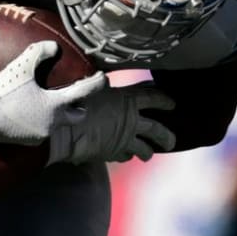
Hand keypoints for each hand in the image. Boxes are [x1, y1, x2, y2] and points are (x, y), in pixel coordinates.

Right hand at [0, 41, 107, 144]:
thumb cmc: (1, 91)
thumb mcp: (20, 67)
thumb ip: (39, 53)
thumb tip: (55, 47)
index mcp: (55, 105)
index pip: (85, 92)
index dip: (98, 83)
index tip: (103, 77)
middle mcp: (53, 123)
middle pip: (79, 115)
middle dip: (80, 105)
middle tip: (74, 93)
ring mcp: (43, 135)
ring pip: (60, 123)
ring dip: (59, 113)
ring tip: (49, 101)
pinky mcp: (31, 143)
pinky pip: (44, 130)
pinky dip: (42, 121)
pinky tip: (31, 112)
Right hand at [47, 81, 175, 164]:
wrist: (64, 128)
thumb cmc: (72, 102)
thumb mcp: (89, 86)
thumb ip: (101, 85)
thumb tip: (102, 79)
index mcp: (127, 100)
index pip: (153, 97)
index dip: (164, 100)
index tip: (172, 104)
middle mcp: (130, 120)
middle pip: (156, 128)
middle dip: (166, 136)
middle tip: (172, 142)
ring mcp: (123, 138)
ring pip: (144, 148)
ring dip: (147, 151)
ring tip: (148, 155)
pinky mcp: (112, 153)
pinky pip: (125, 156)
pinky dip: (125, 155)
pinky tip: (124, 156)